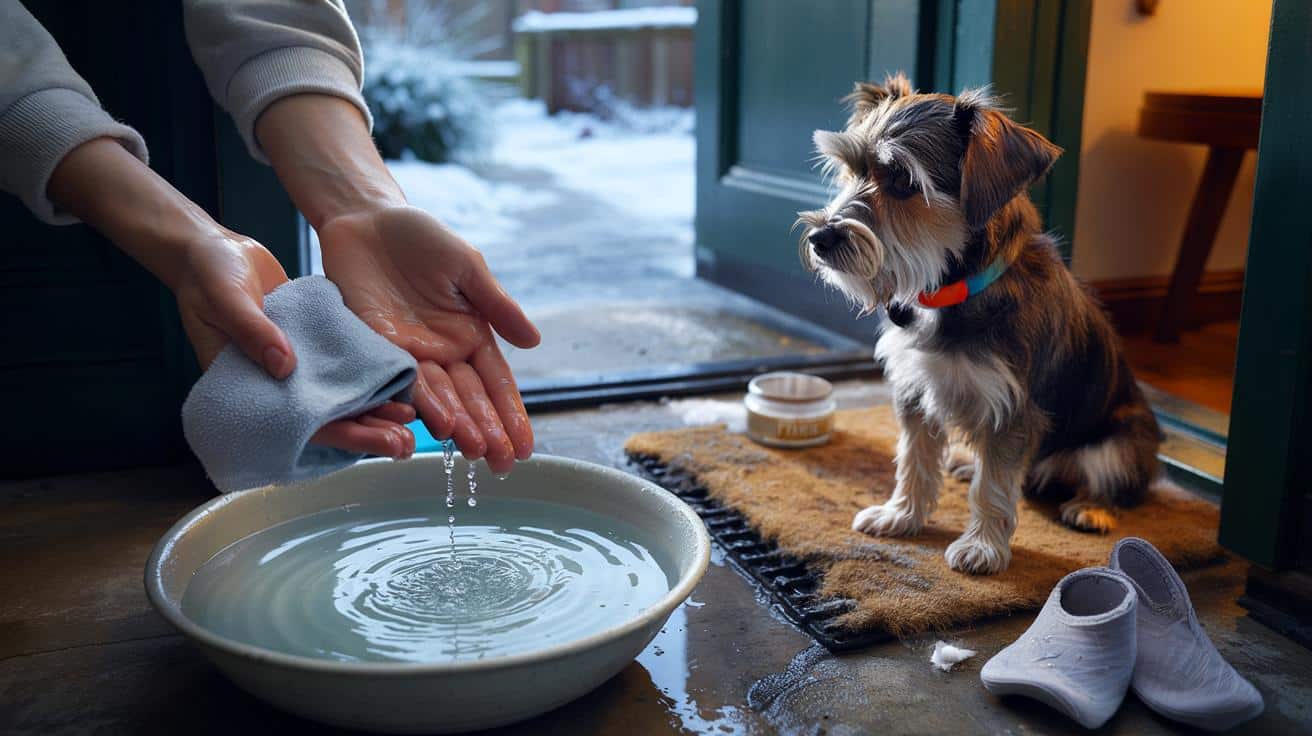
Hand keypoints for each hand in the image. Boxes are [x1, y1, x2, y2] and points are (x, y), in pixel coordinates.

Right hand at [45, 137, 414, 459]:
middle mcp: (274, 384)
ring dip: (374, 410)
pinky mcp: (312, 343)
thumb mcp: (226, 298)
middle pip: (326, 419)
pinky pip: (344, 367)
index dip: (337, 434)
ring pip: (340, 397)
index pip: (296, 424)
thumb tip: (284, 366)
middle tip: (405, 444)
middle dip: (366, 433)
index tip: (372, 440)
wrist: (215, 250)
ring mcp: (295, 365)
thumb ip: (252, 330)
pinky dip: (370, 377)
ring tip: (411, 420)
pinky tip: (401, 382)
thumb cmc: (208, 275)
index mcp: (246, 387)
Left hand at [317, 205, 539, 473]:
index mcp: (470, 336)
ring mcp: (408, 355)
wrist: (366, 219)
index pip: (496, 385)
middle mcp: (442, 354)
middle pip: (470, 400)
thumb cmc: (420, 239)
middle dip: (487, 432)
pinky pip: (398, 380)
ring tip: (475, 451)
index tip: (525, 449)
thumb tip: (534, 342)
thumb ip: (497, 305)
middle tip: (501, 464)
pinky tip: (435, 424)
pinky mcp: (374, 348)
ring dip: (458, 425)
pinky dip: (418, 402)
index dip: (512, 416)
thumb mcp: (467, 267)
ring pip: (438, 398)